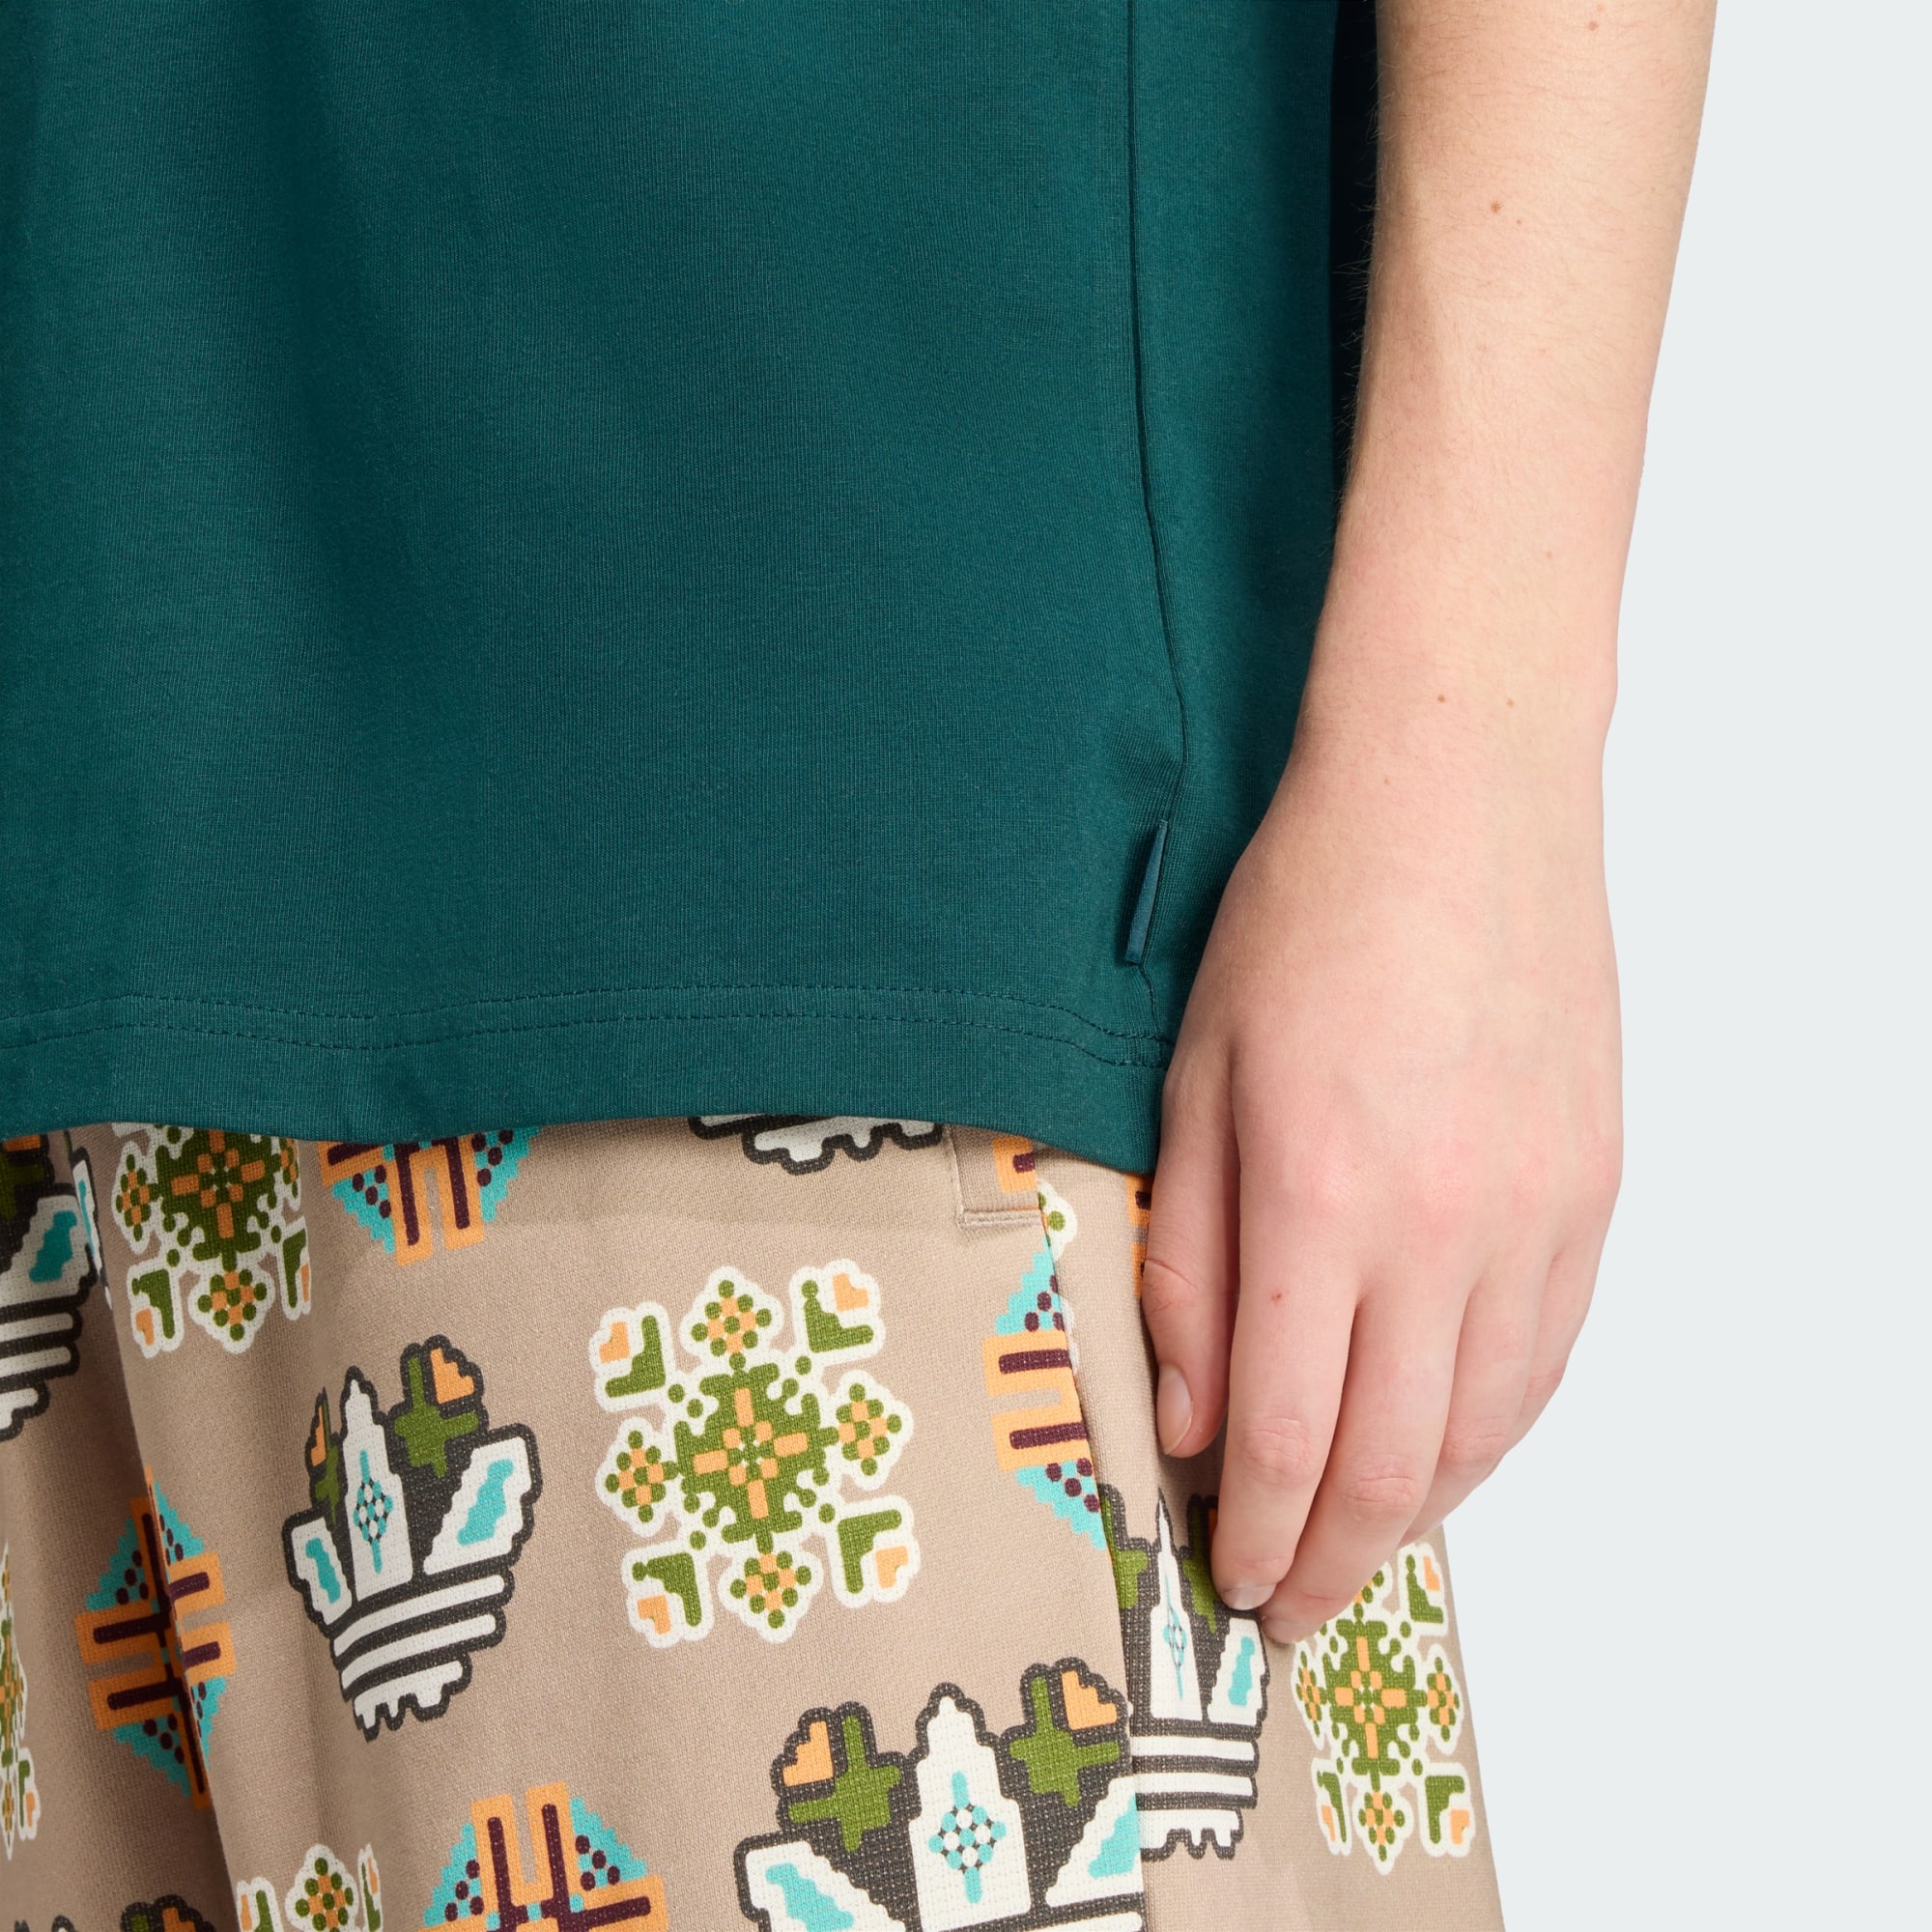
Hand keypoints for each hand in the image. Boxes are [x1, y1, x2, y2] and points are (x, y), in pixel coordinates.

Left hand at [1142, 691, 1621, 1643]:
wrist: (1458, 804)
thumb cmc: (1307, 916)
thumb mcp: (1194, 1078)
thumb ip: (1186, 1258)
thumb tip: (1186, 1414)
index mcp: (1318, 1200)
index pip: (1286, 1434)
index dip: (1252, 1532)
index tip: (1225, 1577)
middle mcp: (1440, 1231)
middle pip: (1392, 1465)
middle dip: (1329, 1561)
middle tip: (1284, 1606)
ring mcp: (1534, 1216)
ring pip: (1483, 1429)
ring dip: (1416, 1515)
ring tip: (1357, 1547)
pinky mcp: (1592, 1191)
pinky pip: (1546, 1357)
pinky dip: (1492, 1433)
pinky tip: (1449, 1452)